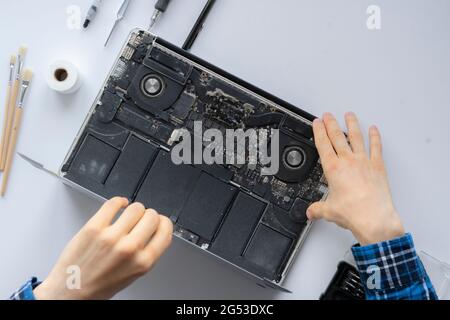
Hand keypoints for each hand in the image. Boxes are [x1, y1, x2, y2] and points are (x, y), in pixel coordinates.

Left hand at [34, 197, 172, 299]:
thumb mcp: (134, 274)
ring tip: (129, 214)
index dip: (164, 223)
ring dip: (135, 209)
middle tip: (143, 219)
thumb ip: (147, 253)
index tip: (160, 221)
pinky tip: (118, 205)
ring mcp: (111, 237)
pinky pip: (113, 203)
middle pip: (152, 216)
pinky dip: (118, 201)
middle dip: (149, 215)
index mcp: (143, 262)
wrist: (71, 291)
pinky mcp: (94, 227)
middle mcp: (129, 249)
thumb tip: (156, 230)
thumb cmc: (100, 285)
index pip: (165, 231)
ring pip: (136, 208)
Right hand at [307, 112, 404, 244]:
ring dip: (352, 124)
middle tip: (328, 115)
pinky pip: (376, 147)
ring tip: (349, 115)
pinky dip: (375, 137)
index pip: (323, 144)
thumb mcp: (329, 211)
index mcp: (333, 169)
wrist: (374, 218)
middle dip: (331, 124)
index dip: (318, 131)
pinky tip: (374, 130)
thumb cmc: (353, 212)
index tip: (317, 123)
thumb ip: (318, 209)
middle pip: (337, 136)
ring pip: (356, 137)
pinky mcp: (377, 166)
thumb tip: (312, 212)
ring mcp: (364, 162)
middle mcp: (348, 161)